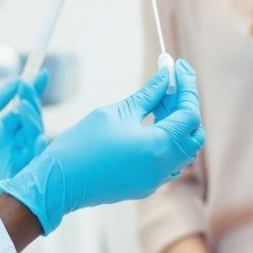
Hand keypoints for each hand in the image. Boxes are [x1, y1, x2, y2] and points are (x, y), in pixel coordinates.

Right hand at [0, 59, 205, 233]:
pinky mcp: (145, 186)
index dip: (187, 87)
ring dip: (176, 124)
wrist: (59, 183)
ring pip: (183, 149)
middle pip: (194, 134)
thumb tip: (165, 77)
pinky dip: (166, 140)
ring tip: (157, 101)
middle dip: (185, 106)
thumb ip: (147, 95)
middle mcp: (163, 167)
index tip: (178, 67)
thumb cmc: (82, 145)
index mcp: (159, 147)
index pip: (190, 113)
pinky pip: (168, 161)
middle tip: (169, 84)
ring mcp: (155, 180)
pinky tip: (149, 123)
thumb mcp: (116, 112)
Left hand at [0, 75, 46, 230]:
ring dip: (35, 124)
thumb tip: (15, 82)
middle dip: (32, 104)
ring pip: (32, 143)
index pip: (23, 110)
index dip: (34, 93)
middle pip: (31, 124)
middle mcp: (6, 146)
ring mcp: (6, 162)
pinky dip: (34, 151)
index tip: (42, 73)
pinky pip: (26, 166)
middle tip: (26, 89)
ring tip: (25, 107)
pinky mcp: (2, 178)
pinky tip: (35, 137)